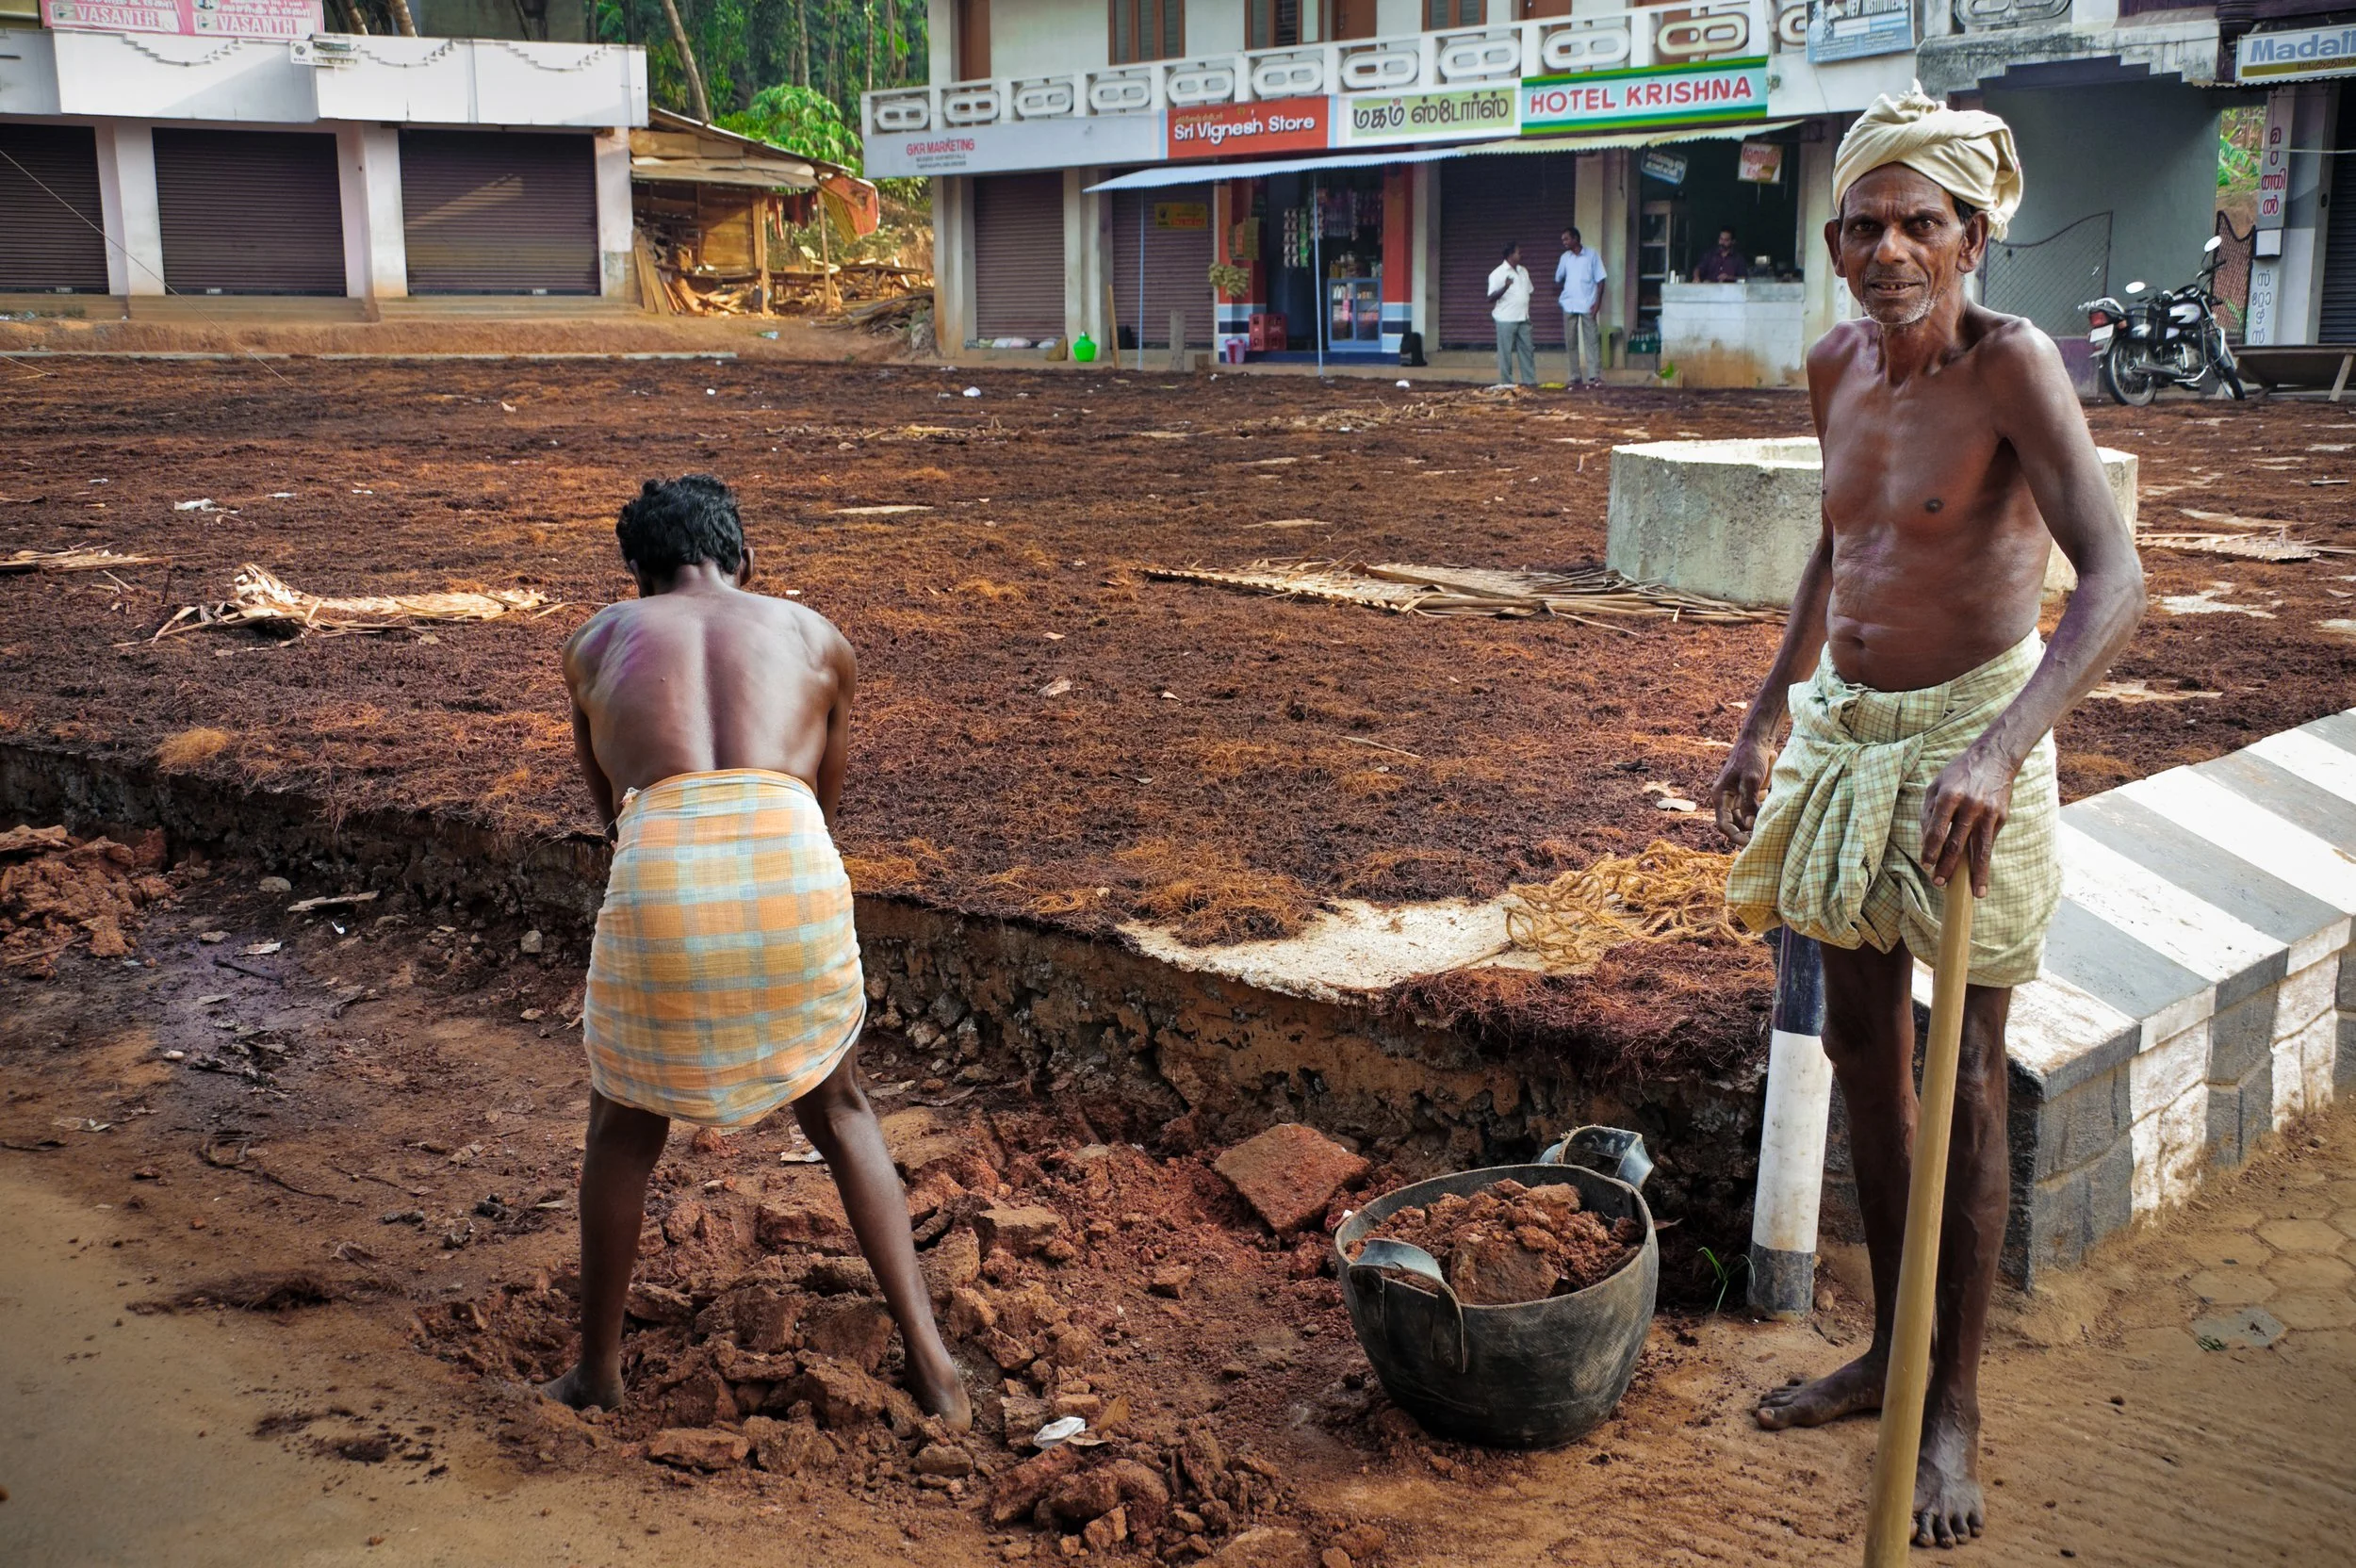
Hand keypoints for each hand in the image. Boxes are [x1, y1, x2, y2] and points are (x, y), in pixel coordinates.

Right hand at [1712, 733, 1773, 845]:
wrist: (1757, 740)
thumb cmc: (1750, 757)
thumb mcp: (1750, 779)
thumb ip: (1749, 803)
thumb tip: (1751, 824)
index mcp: (1720, 796)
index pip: (1723, 824)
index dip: (1735, 836)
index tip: (1750, 844)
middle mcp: (1726, 799)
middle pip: (1735, 824)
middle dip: (1748, 831)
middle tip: (1764, 837)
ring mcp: (1737, 798)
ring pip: (1745, 819)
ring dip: (1755, 822)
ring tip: (1768, 822)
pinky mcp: (1748, 795)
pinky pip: (1753, 810)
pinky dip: (1761, 812)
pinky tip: (1770, 807)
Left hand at [1920, 739, 2017, 897]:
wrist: (1995, 758)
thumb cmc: (1959, 773)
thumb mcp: (1935, 785)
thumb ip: (1928, 812)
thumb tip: (1925, 842)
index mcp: (1949, 795)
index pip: (1937, 829)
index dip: (1930, 850)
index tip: (1926, 865)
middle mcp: (1970, 805)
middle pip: (1957, 843)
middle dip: (1948, 866)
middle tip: (1939, 883)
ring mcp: (1989, 813)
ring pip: (1981, 849)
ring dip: (1977, 874)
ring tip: (1974, 893)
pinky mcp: (2002, 817)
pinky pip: (1989, 842)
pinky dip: (1984, 860)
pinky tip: (1980, 875)